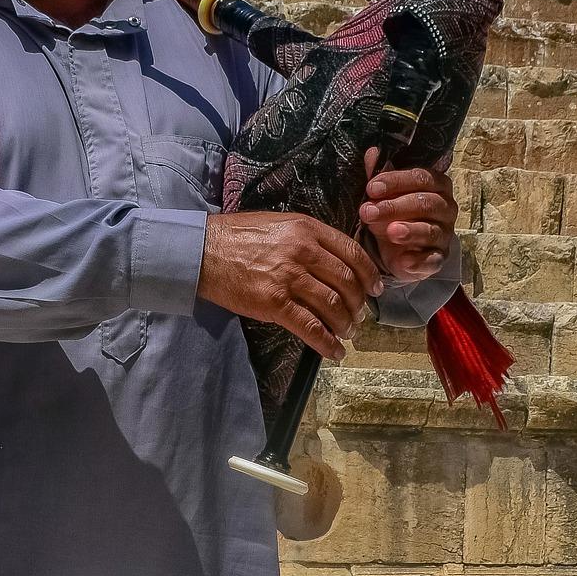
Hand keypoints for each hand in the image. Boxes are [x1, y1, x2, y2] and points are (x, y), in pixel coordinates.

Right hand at [196, 211, 378, 360]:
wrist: (201, 251)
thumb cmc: (239, 236)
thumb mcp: (281, 224)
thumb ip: (310, 239)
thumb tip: (337, 261)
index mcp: (307, 229)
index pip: (353, 253)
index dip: (369, 275)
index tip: (375, 290)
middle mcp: (303, 252)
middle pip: (347, 282)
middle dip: (359, 304)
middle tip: (360, 316)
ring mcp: (289, 278)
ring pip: (333, 306)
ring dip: (346, 324)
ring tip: (348, 332)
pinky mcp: (274, 303)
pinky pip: (310, 328)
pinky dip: (327, 343)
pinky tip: (335, 352)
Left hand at [360, 150, 456, 281]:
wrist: (397, 248)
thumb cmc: (393, 213)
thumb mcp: (383, 193)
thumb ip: (379, 174)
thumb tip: (372, 152)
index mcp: (436, 185)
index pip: (421, 177)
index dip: (396, 181)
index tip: (371, 188)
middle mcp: (446, 207)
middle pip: (427, 203)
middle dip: (395, 206)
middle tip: (369, 212)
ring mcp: (444, 234)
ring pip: (431, 230)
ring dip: (410, 231)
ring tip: (390, 232)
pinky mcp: (438, 258)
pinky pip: (432, 260)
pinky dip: (419, 261)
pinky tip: (403, 261)